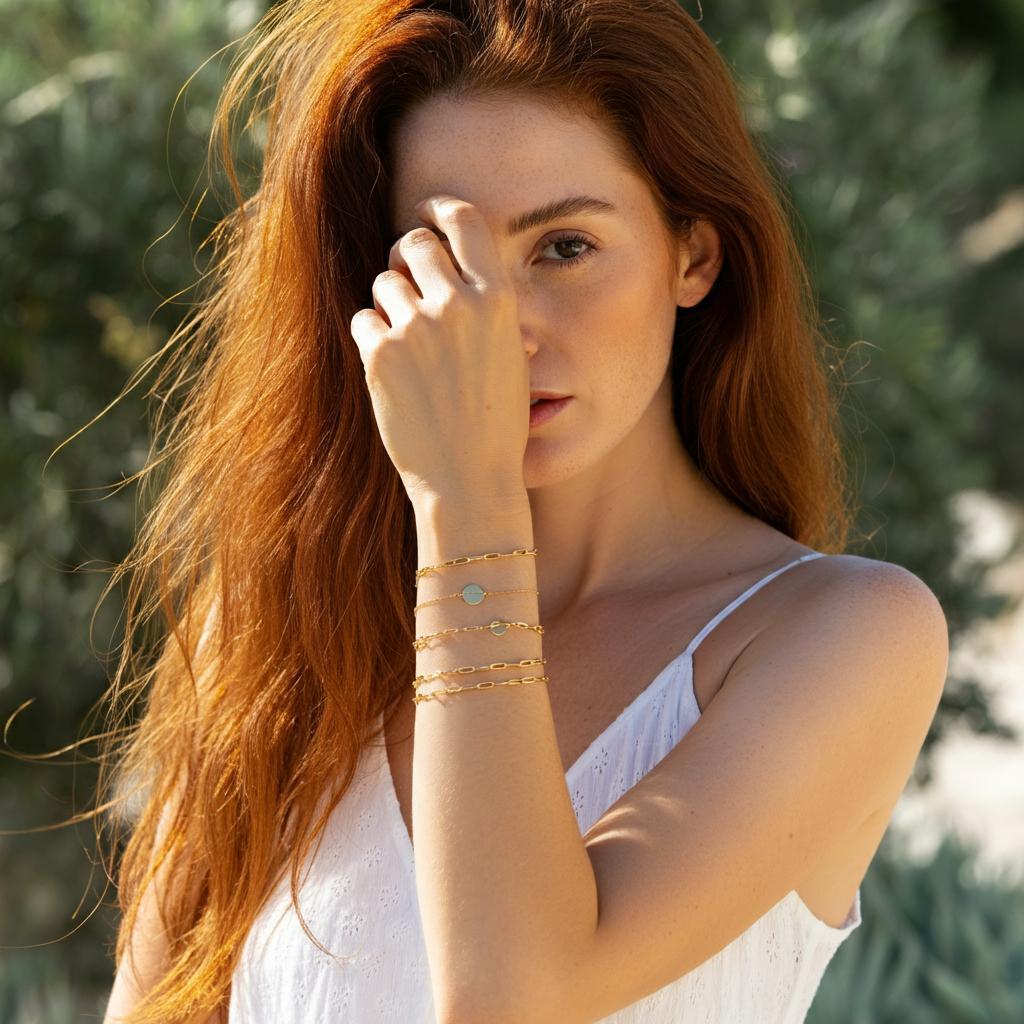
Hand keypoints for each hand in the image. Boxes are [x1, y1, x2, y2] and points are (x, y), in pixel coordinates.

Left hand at [350, 195, 529, 508]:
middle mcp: (456, 304)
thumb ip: (487, 311)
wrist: (469, 481)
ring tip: (409, 348)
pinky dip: (372, 339)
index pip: (463, 220)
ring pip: (383, 283)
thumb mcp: (511, 359)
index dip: (438, 208)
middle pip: (412, 242)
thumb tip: (460, 277)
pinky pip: (363, 320)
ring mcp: (415, 329)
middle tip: (407, 282)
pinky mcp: (380, 356)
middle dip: (405, 257)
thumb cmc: (496, 425)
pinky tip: (392, 371)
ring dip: (389, 305)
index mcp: (497, 299)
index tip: (425, 211)